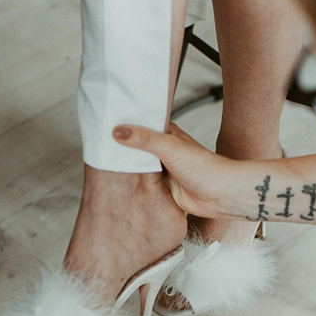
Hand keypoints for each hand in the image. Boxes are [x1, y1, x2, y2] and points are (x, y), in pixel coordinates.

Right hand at [112, 123, 243, 218]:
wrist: (220, 195)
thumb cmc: (205, 167)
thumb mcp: (170, 147)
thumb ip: (144, 139)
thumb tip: (118, 131)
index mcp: (167, 134)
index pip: (141, 124)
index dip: (124, 123)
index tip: (103, 120)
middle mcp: (163, 150)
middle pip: (136, 147)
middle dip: (120, 147)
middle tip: (96, 143)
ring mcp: (162, 169)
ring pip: (137, 167)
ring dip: (125, 167)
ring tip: (99, 162)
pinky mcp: (162, 187)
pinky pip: (142, 184)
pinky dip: (131, 184)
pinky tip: (116, 183)